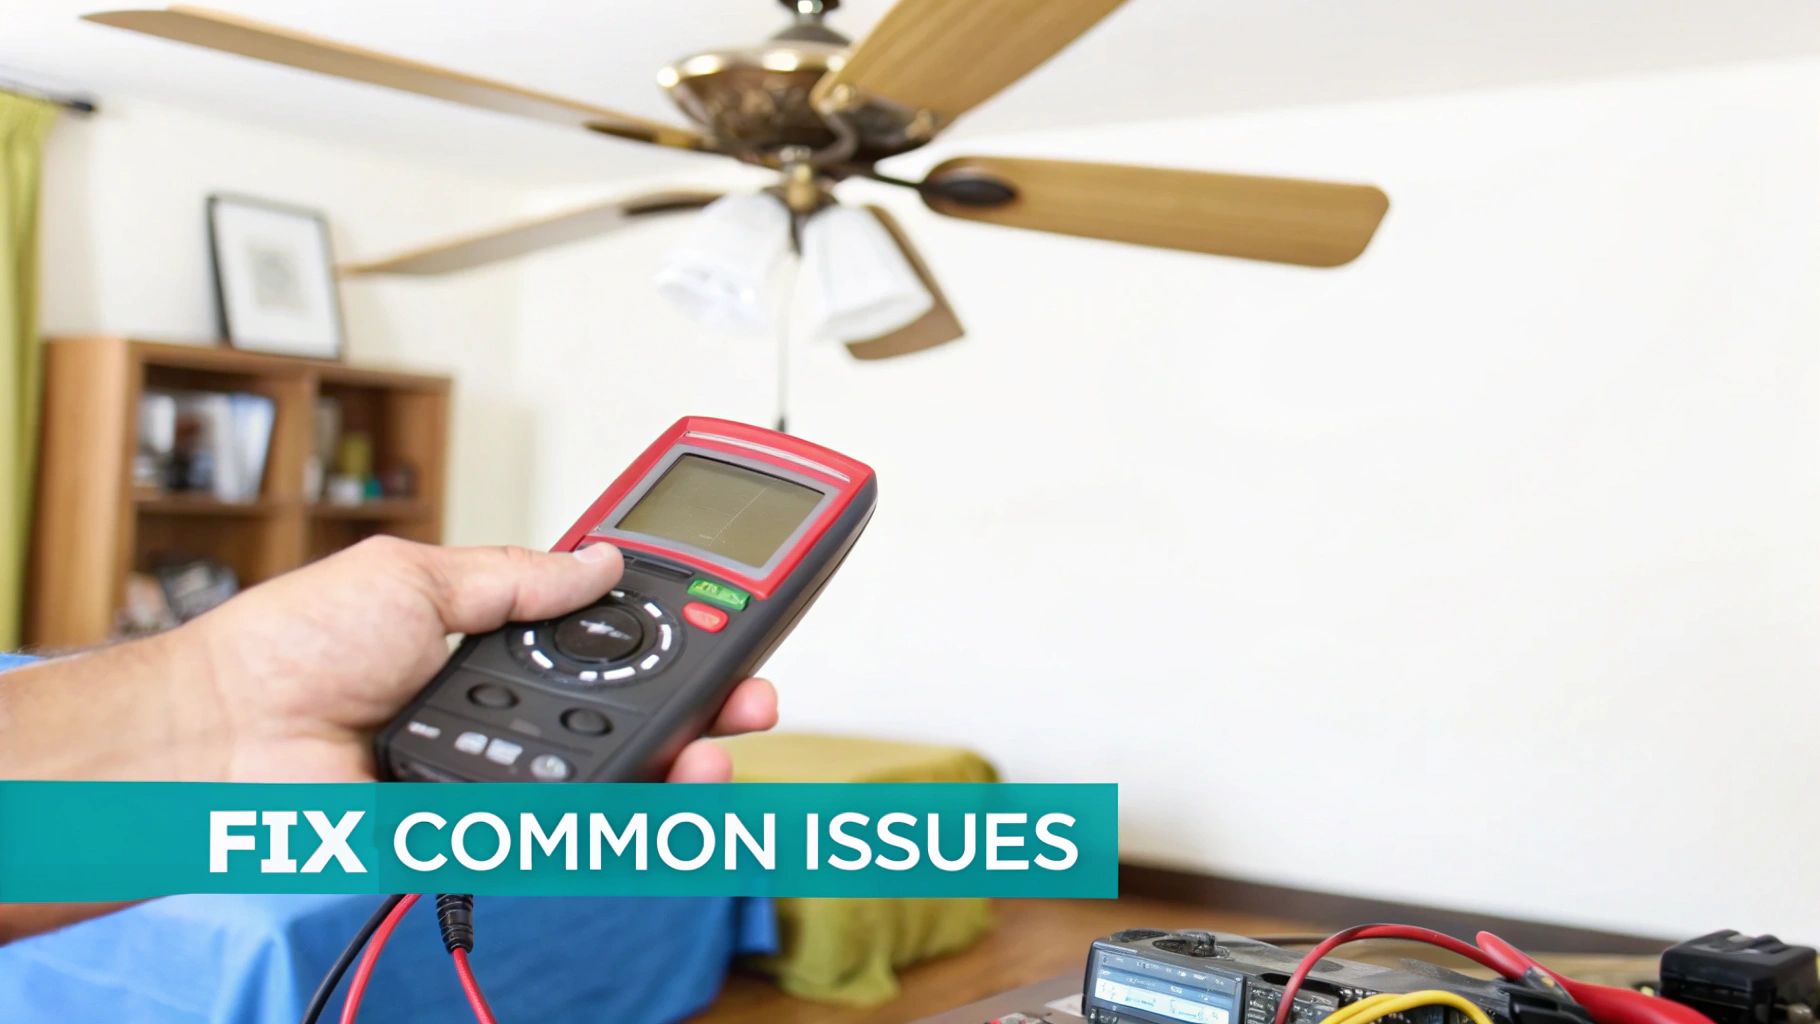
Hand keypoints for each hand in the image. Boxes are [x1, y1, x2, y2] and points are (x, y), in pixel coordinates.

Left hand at [184, 536, 776, 782]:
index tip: (728, 615)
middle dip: (713, 702)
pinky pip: (581, 832)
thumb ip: (518, 576)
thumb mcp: (415, 576)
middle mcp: (518, 715)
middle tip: (752, 691)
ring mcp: (513, 777)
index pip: (617, 640)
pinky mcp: (495, 831)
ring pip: (630, 779)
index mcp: (502, 646)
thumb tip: (599, 559)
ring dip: (692, 759)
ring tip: (719, 742)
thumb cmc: (292, 649)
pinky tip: (671, 785)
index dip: (680, 631)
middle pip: (644, 715)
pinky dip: (636, 816)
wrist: (226, 735)